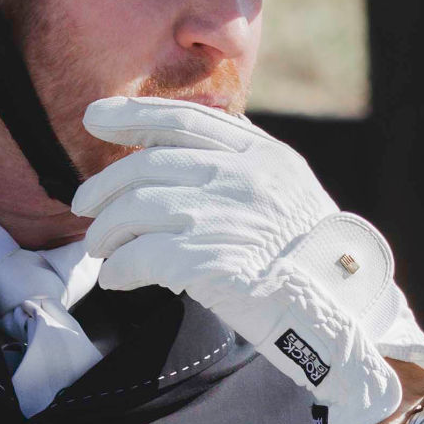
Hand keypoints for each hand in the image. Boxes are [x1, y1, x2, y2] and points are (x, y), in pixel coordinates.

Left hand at [76, 97, 423, 423]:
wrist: (339, 308)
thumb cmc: (307, 255)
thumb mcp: (286, 190)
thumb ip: (243, 162)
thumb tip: (193, 141)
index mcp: (260, 154)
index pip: (184, 121)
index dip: (133, 115)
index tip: (93, 119)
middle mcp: (242, 178)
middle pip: (149, 166)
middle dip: (105, 186)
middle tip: (84, 208)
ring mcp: (226, 218)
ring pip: (137, 209)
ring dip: (106, 231)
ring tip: (100, 249)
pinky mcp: (211, 263)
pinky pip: (142, 257)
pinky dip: (119, 268)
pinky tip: (116, 278)